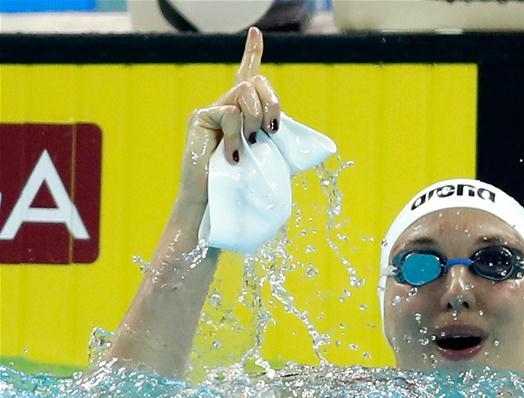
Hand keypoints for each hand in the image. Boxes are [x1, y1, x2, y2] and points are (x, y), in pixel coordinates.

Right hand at [178, 27, 281, 205]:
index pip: (247, 76)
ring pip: (244, 92)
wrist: (217, 203)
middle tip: (271, 131)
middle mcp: (226, 107)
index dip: (252, 52)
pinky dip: (238, 135)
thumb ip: (271, 134)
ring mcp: (212, 110)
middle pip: (256, 82)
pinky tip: (234, 154)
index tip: (256, 31)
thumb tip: (286, 125)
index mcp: (243, 114)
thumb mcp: (267, 155)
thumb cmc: (243, 184)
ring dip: (255, 119)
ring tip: (250, 144)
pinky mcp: (200, 117)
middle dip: (272, 103)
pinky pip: (230, 113)